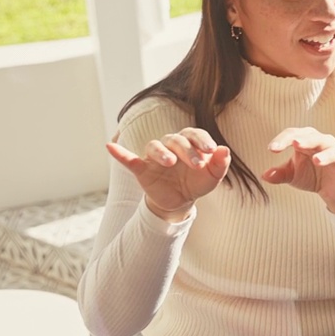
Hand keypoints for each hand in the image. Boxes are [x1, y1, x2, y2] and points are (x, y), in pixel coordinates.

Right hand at [107, 128, 230, 221]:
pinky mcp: (142, 169)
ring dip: (162, 152)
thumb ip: (220, 163)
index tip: (211, 151)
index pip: (194, 134)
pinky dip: (119, 153)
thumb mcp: (212, 177)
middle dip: (187, 151)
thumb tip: (225, 150)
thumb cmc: (197, 183)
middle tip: (197, 165)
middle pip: (176, 140)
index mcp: (189, 142)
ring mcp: (155, 156)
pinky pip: (128, 159)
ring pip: (154, 146)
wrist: (181, 201)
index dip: (202, 140)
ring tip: (170, 162)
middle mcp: (170, 145)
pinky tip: (109, 146)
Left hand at [263, 127, 334, 212]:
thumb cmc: (310, 175)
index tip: (272, 149)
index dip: (282, 140)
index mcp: (306, 141)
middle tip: (295, 144)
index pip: (293, 135)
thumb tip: (264, 175)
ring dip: (325, 155)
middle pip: (314, 138)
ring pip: (333, 151)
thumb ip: (280, 174)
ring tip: (316, 160)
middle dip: (305, 140)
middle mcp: (323, 144)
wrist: (331, 190)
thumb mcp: (293, 175)